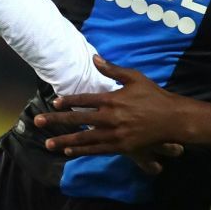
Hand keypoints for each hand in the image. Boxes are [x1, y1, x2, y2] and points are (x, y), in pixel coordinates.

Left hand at [35, 55, 186, 171]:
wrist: (172, 119)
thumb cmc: (154, 96)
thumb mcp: (135, 77)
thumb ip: (112, 69)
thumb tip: (94, 58)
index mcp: (112, 99)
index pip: (84, 101)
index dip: (68, 102)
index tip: (55, 103)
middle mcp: (110, 118)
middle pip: (78, 120)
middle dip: (56, 121)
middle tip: (38, 122)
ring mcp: (114, 134)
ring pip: (84, 138)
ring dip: (65, 141)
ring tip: (48, 144)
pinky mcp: (120, 147)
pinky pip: (97, 150)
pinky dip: (82, 150)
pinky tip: (69, 151)